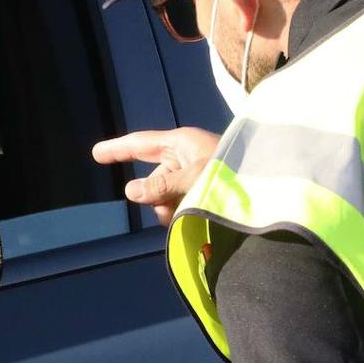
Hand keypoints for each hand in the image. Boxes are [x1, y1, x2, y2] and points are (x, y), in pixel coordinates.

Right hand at [92, 127, 220, 225]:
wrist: (268, 189)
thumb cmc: (232, 172)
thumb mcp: (194, 178)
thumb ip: (161, 186)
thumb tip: (131, 192)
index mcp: (180, 143)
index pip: (140, 144)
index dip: (117, 149)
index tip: (95, 154)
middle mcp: (184, 157)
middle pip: (153, 178)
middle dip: (156, 197)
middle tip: (170, 208)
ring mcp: (193, 175)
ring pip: (165, 196)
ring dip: (170, 209)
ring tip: (190, 214)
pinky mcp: (202, 191)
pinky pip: (179, 203)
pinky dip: (181, 213)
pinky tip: (195, 219)